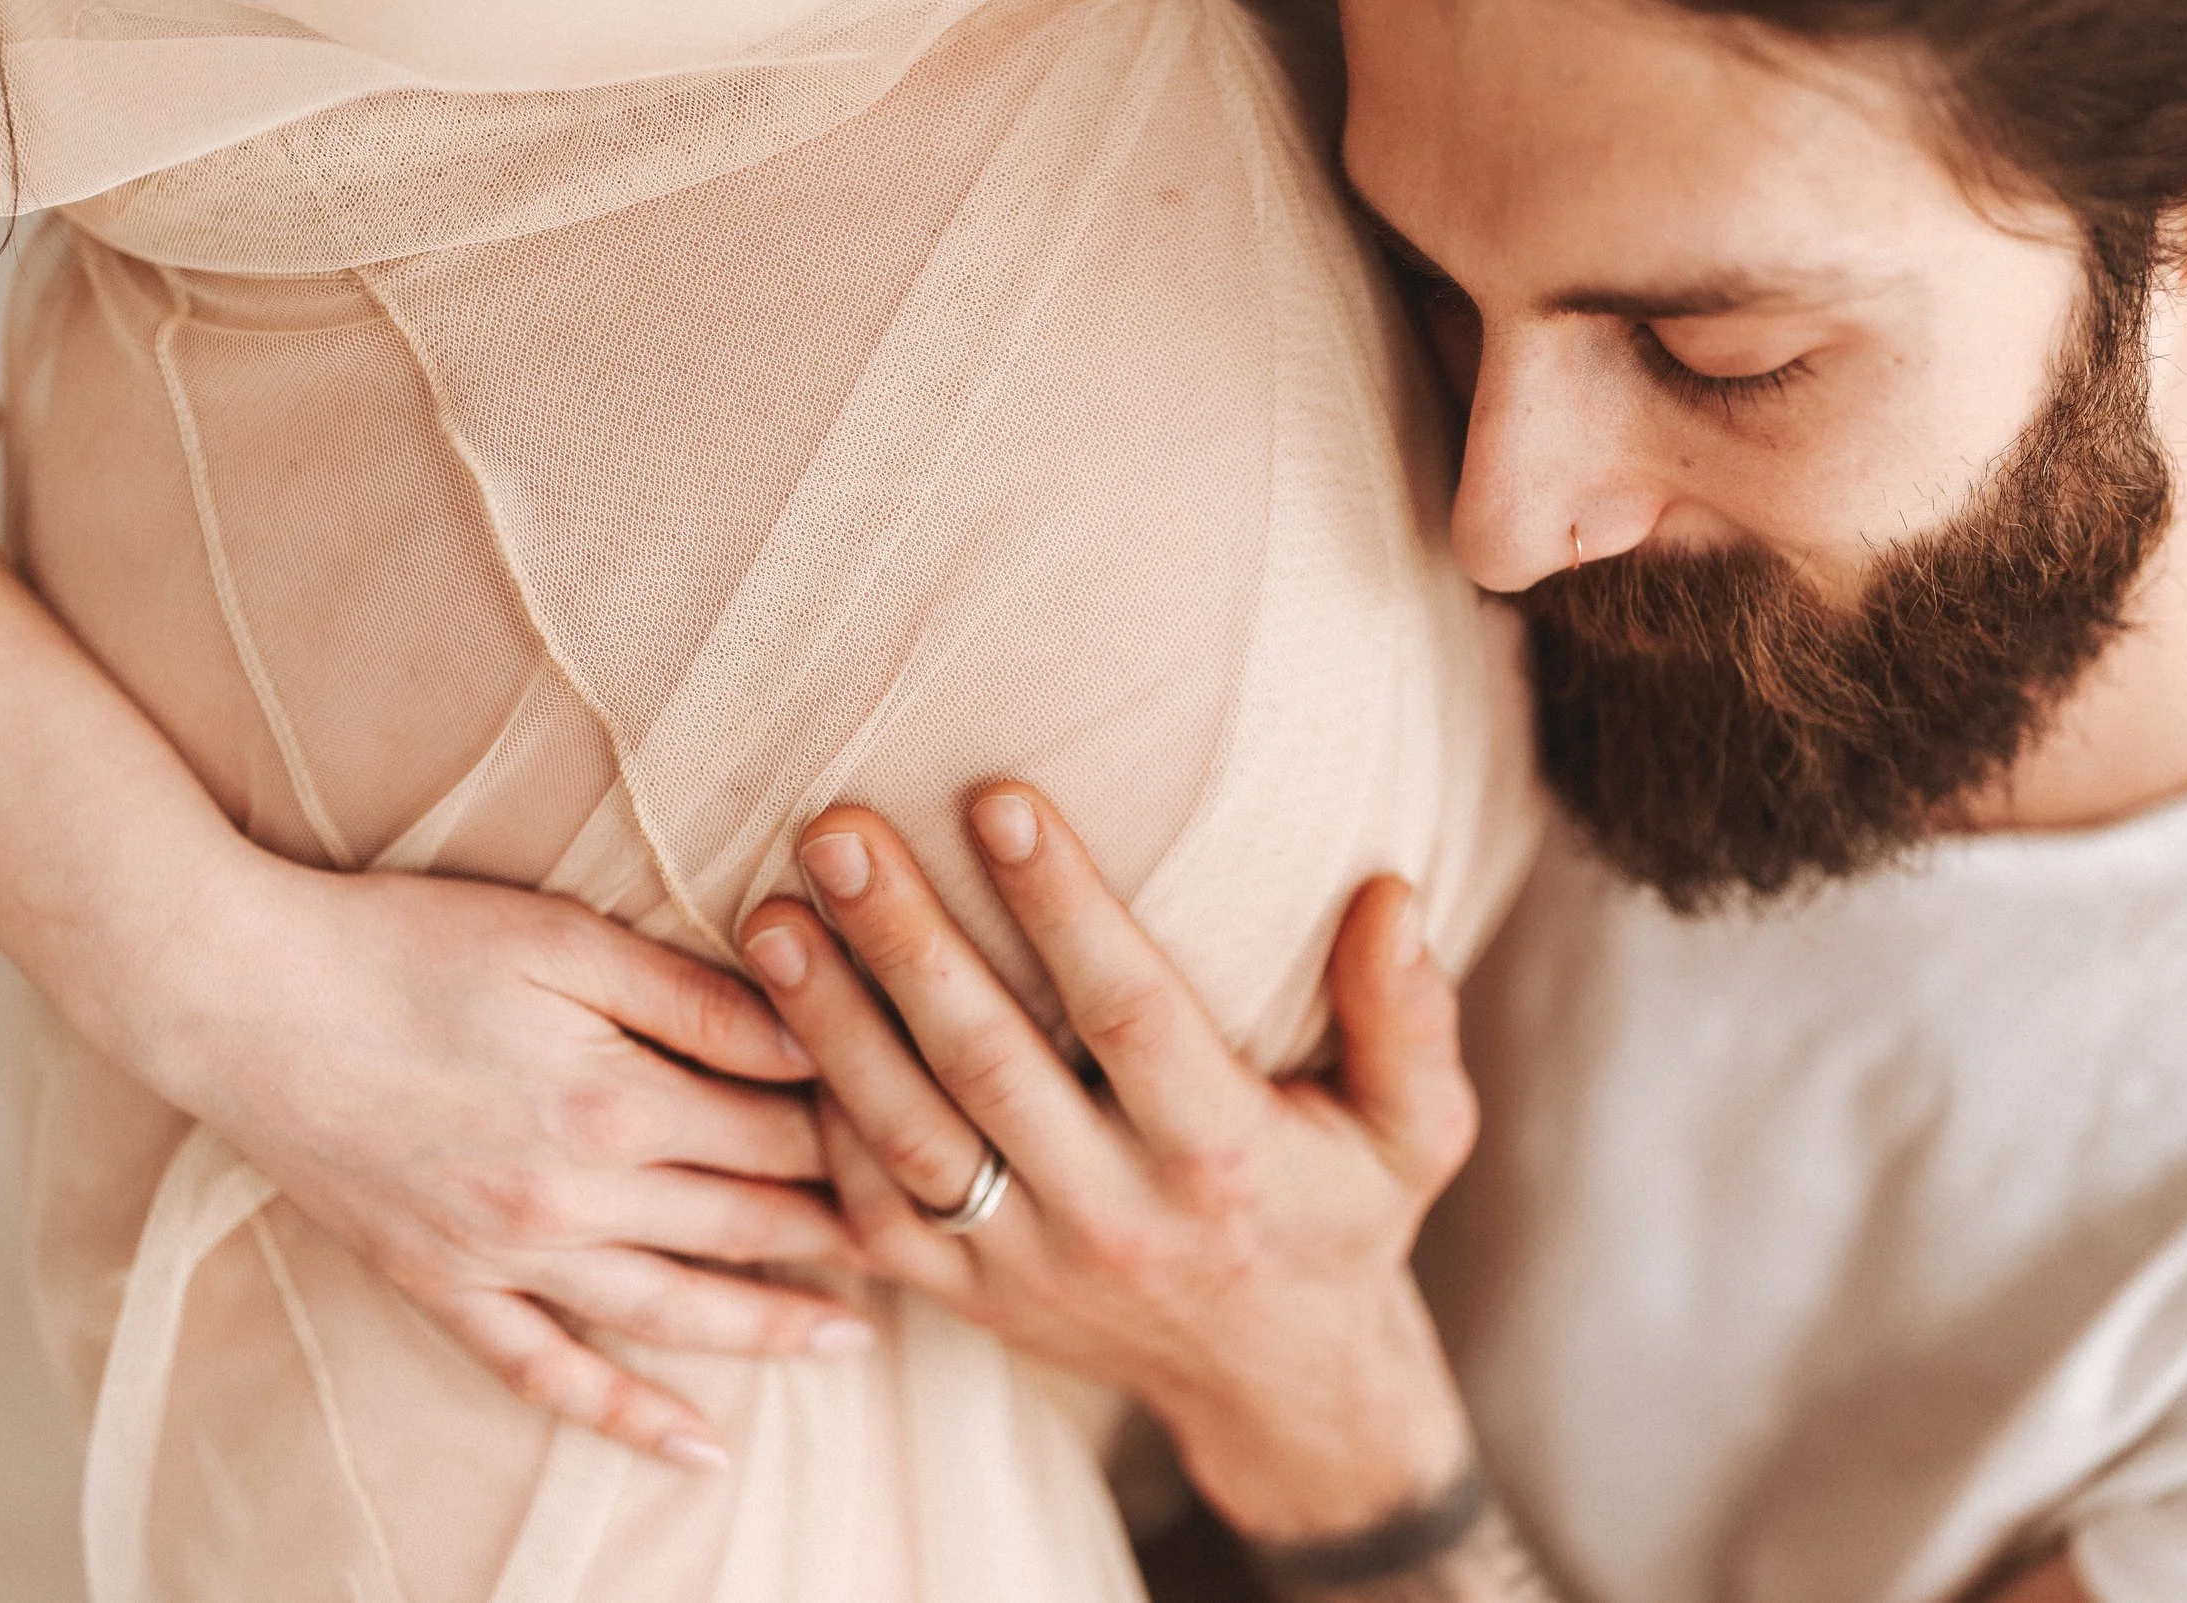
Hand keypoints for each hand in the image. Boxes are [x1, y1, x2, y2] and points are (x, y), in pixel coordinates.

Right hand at [127, 850, 874, 1466]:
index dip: (858, 1127)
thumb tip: (810, 1031)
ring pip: (673, 1315)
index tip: (920, 1127)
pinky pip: (549, 1375)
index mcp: (616, 1102)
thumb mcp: (565, 936)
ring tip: (857, 1340)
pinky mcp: (442, 1286)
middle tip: (927, 1235)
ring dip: (772, 1329)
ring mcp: (506, 1256)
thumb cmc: (404, 942)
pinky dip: (628, 1417)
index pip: (781, 1132)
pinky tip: (702, 1450)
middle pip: (747, 1225)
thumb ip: (694, 997)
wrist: (236, 993)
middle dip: (844, 1229)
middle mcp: (573, 1200)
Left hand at [736, 784, 1480, 1541]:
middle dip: (905, 943)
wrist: (1277, 1387)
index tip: (998, 799)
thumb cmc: (1341, 1217)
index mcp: (1221, 1156)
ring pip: (906, 1135)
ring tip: (771, 916)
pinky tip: (770, 1024)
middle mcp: (1114, 1214)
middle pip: (987, 1063)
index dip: (1061, 905)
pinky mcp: (966, 1296)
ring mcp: (1026, 1266)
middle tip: (836, 834)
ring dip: (828, 1024)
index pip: (1128, 1012)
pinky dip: (820, 1118)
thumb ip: (1408, 1016)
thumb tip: (1391, 893)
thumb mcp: (1415, 1132)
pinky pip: (873, 1208)